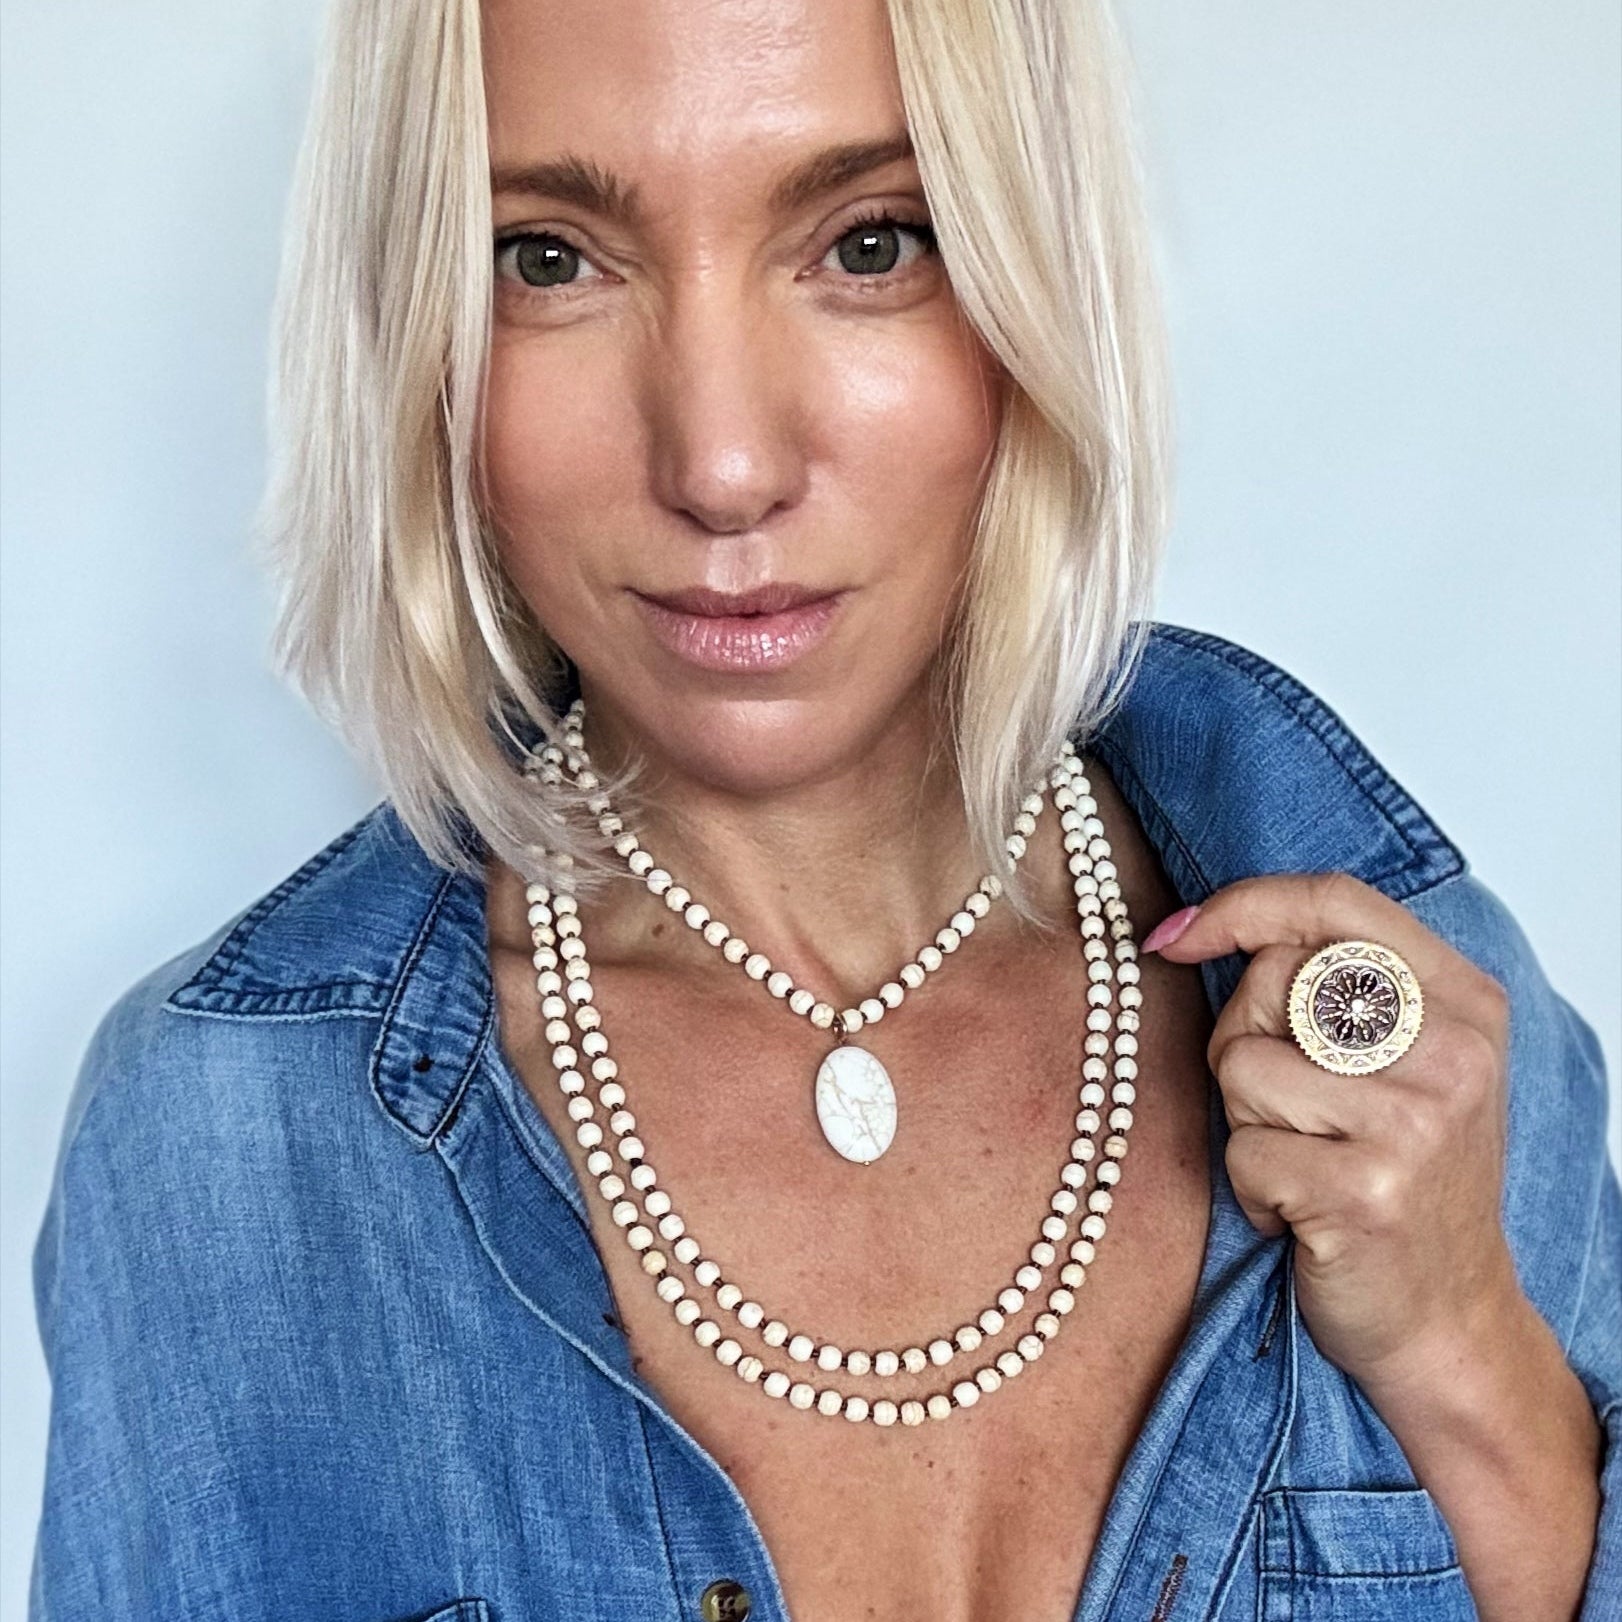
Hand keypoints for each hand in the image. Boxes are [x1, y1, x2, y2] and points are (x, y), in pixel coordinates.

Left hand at [1143, 872, 1518, 1394]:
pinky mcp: (1367, 1191)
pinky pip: (1243, 1151)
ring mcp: (1415, 1122)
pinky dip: (1250, 1189)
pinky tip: (1300, 1215)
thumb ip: (1324, 984)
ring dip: (1245, 1124)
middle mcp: (1452, 1051)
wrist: (1448, 1321)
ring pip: (1242, 1066)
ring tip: (1301, 1164)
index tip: (1175, 936)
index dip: (1242, 905)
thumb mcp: (1393, 1062)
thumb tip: (1177, 931)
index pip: (1337, 901)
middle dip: (1241, 1039)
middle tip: (1285, 1110)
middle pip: (1270, 978)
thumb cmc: (1396, 1176)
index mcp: (1463, 1001)